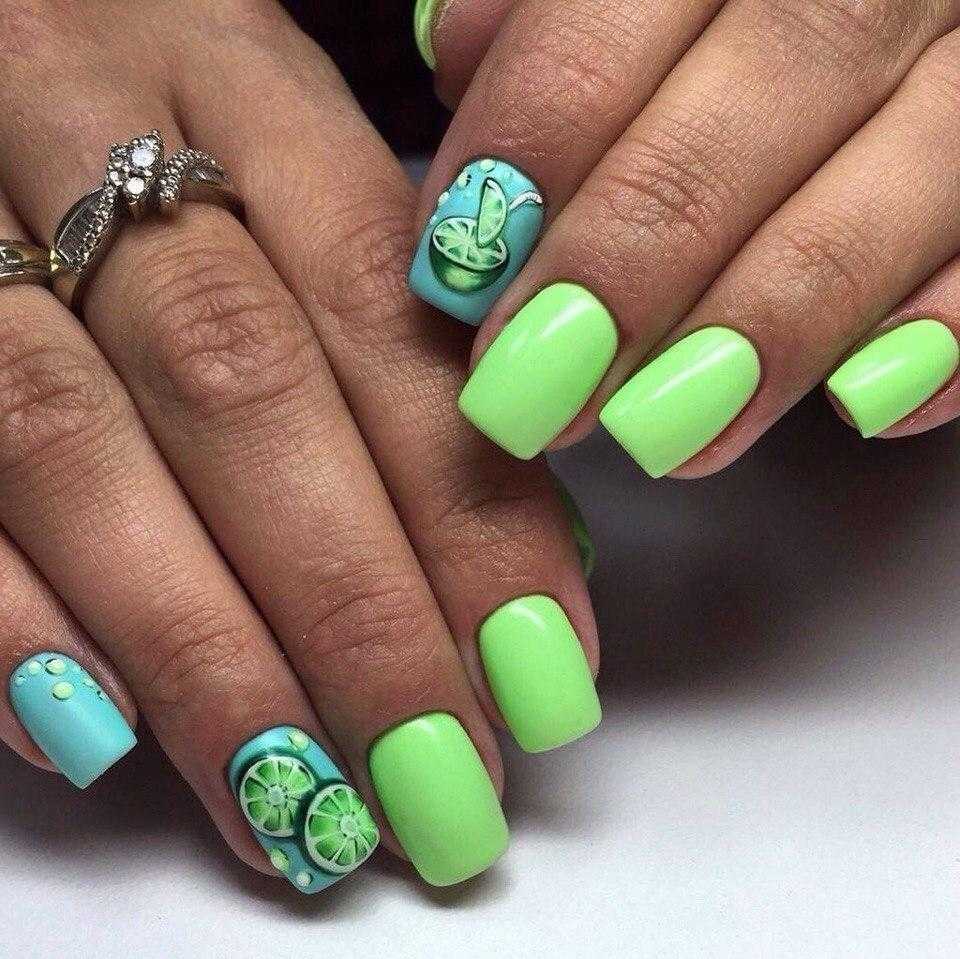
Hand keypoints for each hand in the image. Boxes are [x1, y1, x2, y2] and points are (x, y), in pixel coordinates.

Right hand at [0, 0, 599, 892]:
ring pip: (74, 446)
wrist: (0, 23)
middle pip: (243, 394)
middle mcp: (96, 135)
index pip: (387, 324)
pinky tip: (98, 734)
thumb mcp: (306, 170)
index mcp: (244, 87)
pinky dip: (10, 614)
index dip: (470, 510)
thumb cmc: (176, 119)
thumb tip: (535, 545)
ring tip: (299, 798)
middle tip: (437, 773)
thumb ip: (406, 343)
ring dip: (199, 650)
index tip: (540, 669)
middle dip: (351, 610)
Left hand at [412, 0, 959, 471]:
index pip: (586, 48)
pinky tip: (862, 403)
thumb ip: (544, 6)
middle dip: (613, 285)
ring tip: (657, 432)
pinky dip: (942, 334)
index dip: (516, 175)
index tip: (456, 282)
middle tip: (532, 392)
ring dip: (754, 341)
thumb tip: (453, 55)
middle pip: (716, 149)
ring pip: (865, 216)